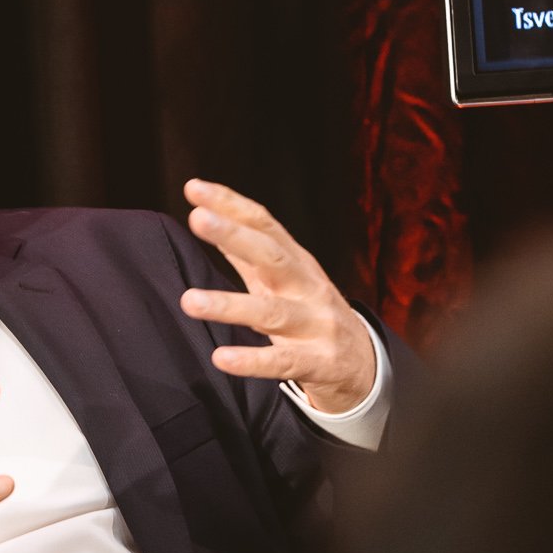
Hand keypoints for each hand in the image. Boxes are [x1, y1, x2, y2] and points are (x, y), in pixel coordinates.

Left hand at [177, 179, 375, 413]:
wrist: (363, 364)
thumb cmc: (311, 314)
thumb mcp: (284, 281)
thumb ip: (247, 255)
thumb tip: (211, 217)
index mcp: (297, 263)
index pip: (264, 225)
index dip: (231, 205)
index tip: (194, 188)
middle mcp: (308, 288)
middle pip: (272, 256)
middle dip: (235, 236)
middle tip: (198, 219)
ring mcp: (316, 325)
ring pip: (271, 313)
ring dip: (229, 306)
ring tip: (189, 301)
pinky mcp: (318, 363)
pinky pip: (283, 362)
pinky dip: (253, 361)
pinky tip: (222, 358)